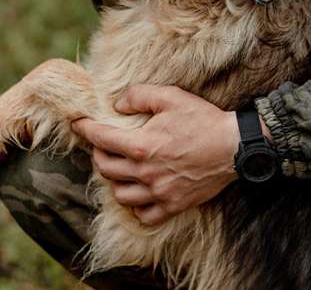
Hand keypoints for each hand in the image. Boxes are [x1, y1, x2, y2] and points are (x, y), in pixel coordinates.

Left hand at [72, 85, 237, 224]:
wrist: (234, 147)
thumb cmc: (202, 119)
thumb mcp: (170, 96)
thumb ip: (139, 96)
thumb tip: (117, 105)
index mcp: (142, 145)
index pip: (102, 138)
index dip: (85, 128)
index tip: (77, 122)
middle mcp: (145, 172)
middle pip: (106, 168)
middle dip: (97, 153)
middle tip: (102, 144)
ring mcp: (159, 192)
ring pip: (120, 194)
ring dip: (113, 180)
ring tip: (117, 168)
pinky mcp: (173, 204)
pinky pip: (143, 214)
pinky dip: (134, 205)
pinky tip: (137, 193)